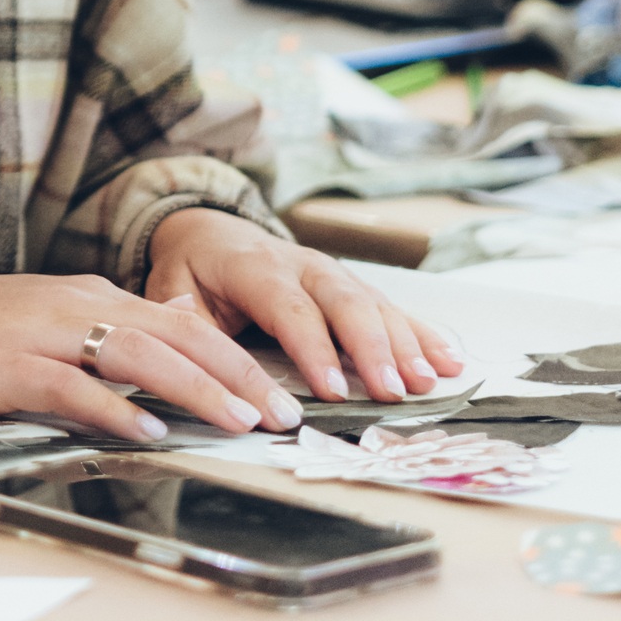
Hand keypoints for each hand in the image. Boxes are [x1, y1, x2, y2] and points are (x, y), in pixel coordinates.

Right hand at [0, 265, 306, 444]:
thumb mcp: (40, 328)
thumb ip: (95, 351)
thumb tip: (156, 386)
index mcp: (87, 298)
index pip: (182, 323)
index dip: (236, 356)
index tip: (278, 392)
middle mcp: (75, 306)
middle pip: (177, 333)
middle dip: (238, 373)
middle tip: (283, 413)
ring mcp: (41, 332)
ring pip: (138, 353)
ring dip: (197, 388)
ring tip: (240, 419)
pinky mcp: (5, 366)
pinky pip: (72, 386)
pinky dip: (115, 408)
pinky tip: (148, 429)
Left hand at [145, 206, 464, 406]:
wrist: (207, 229)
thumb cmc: (192, 269)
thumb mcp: (172, 290)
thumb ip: (186, 323)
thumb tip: (197, 361)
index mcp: (254, 265)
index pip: (289, 307)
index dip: (313, 348)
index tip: (332, 391)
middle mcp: (301, 263)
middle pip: (344, 302)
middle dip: (373, 348)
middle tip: (395, 391)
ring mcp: (330, 272)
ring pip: (374, 303)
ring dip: (404, 343)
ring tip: (427, 382)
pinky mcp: (349, 284)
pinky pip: (390, 306)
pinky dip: (422, 332)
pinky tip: (448, 358)